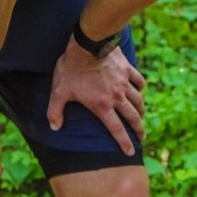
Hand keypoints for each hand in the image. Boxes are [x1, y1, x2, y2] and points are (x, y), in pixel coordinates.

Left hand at [47, 36, 145, 154]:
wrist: (88, 43)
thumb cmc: (72, 67)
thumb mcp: (59, 90)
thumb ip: (55, 111)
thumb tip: (54, 127)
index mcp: (102, 105)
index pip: (116, 129)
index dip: (124, 142)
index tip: (131, 153)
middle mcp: (117, 96)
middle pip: (132, 117)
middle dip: (138, 130)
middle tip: (142, 137)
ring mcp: (124, 82)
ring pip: (138, 100)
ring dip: (140, 110)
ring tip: (141, 116)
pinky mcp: (127, 69)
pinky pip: (138, 80)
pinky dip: (141, 87)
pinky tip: (140, 90)